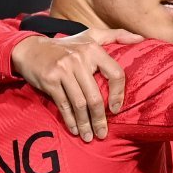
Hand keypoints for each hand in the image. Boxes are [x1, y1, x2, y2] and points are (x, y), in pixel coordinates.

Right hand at [11, 27, 142, 140]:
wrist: (31, 49)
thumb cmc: (65, 46)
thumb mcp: (90, 35)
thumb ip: (116, 36)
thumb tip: (141, 39)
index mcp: (93, 49)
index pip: (115, 73)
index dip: (118, 94)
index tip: (116, 110)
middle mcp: (79, 59)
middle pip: (95, 96)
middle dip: (100, 119)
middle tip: (103, 133)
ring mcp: (63, 70)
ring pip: (79, 104)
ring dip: (85, 124)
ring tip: (89, 136)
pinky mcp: (50, 80)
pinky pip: (64, 105)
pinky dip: (70, 120)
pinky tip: (75, 129)